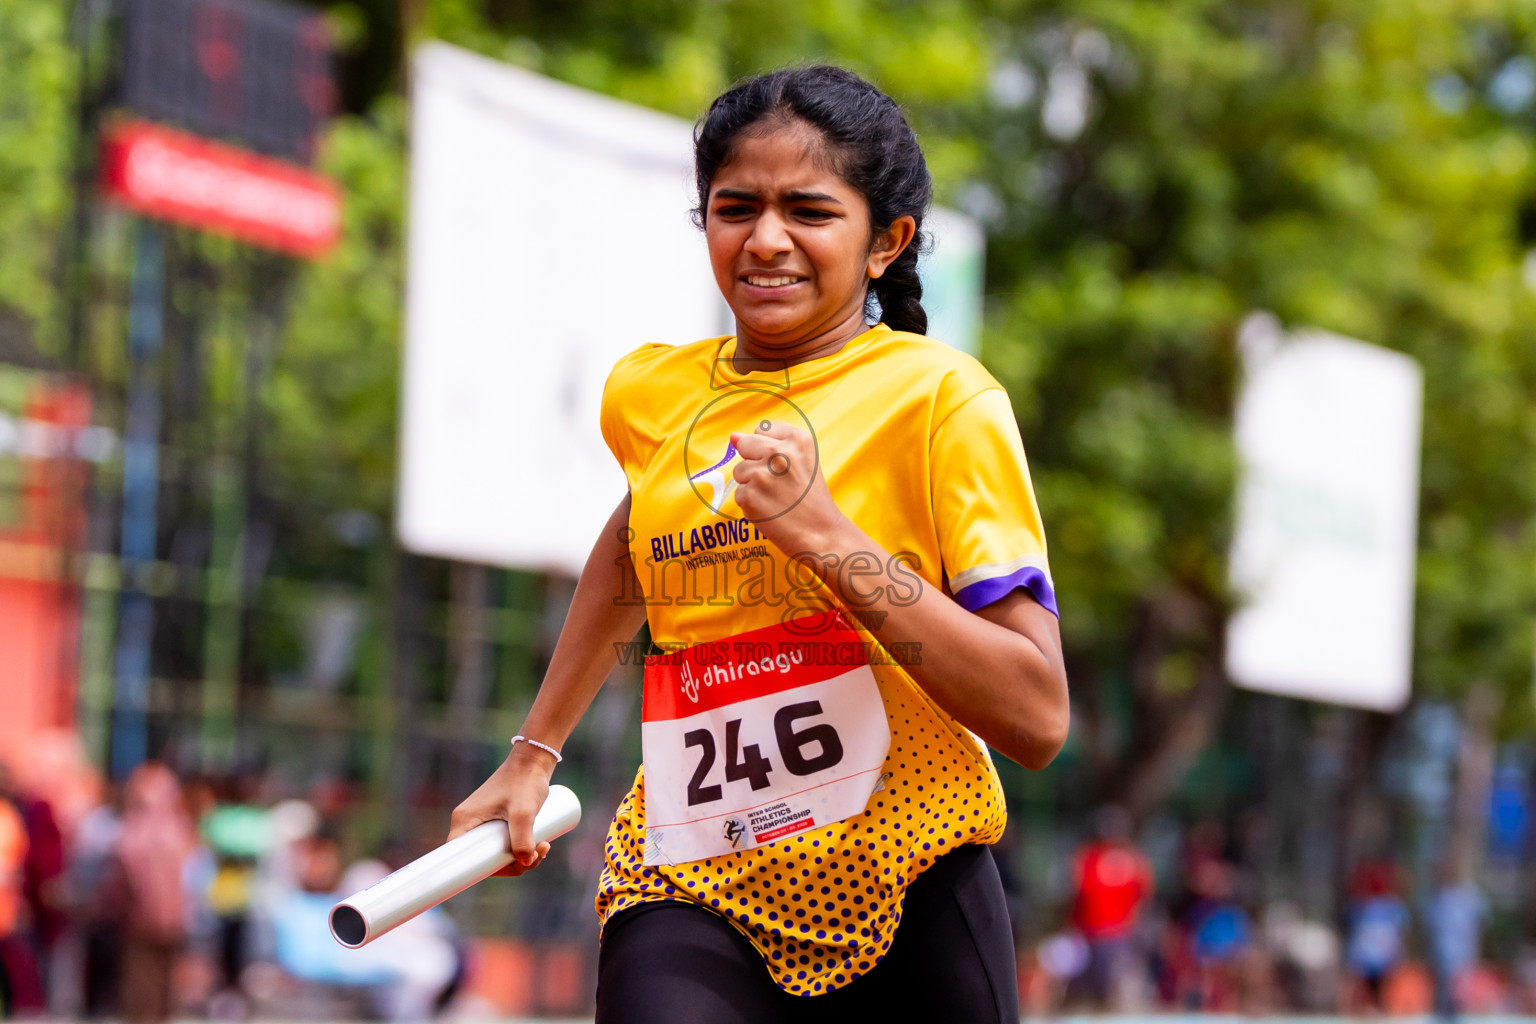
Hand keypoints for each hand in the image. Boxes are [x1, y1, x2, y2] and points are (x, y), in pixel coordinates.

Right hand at [447, 743, 555, 876]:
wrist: (534, 760)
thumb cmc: (524, 781)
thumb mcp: (524, 811)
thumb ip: (523, 838)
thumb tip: (524, 863)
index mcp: (464, 821)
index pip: (462, 859)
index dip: (484, 871)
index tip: (512, 868)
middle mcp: (468, 823)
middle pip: (484, 859)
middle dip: (512, 864)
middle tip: (537, 855)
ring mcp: (482, 822)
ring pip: (498, 852)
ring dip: (521, 856)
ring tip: (544, 846)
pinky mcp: (495, 820)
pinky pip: (503, 843)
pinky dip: (520, 848)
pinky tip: (539, 845)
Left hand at [729, 421, 843, 552]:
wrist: (821, 533)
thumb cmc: (811, 497)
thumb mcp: (803, 461)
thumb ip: (769, 442)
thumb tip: (732, 436)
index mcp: (797, 439)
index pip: (761, 430)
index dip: (768, 450)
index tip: (784, 466)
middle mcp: (779, 453)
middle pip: (745, 445)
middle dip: (755, 463)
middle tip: (778, 483)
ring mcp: (762, 475)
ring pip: (739, 471)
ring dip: (752, 485)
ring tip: (776, 498)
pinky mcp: (750, 496)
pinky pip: (739, 493)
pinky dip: (750, 504)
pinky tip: (770, 510)